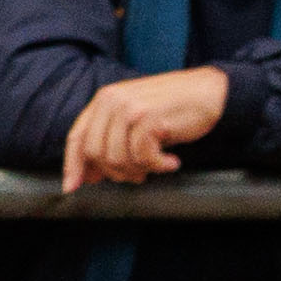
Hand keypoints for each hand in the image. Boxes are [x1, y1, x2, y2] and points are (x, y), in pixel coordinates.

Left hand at [59, 66, 230, 191]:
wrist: (209, 93)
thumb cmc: (173, 109)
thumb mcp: (135, 119)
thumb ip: (112, 139)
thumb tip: (91, 174)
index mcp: (104, 99)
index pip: (77, 137)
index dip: (72, 165)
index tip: (72, 187)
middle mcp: (112, 100)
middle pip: (96, 153)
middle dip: (116, 172)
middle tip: (139, 174)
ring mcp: (129, 108)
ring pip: (117, 158)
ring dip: (139, 170)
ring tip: (157, 164)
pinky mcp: (148, 118)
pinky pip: (143, 157)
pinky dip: (159, 166)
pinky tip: (171, 161)